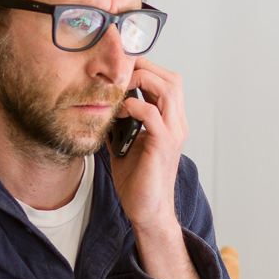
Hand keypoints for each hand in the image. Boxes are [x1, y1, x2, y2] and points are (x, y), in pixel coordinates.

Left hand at [109, 57, 186, 238]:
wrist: (147, 210)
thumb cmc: (138, 181)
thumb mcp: (125, 143)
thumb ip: (120, 124)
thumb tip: (101, 107)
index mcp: (171, 122)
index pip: (168, 82)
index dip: (147, 69)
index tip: (122, 68)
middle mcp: (177, 124)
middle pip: (172, 79)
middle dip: (145, 68)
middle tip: (120, 73)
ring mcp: (173, 133)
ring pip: (168, 89)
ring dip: (142, 80)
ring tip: (121, 87)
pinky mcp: (163, 145)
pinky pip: (151, 113)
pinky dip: (134, 105)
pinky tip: (120, 111)